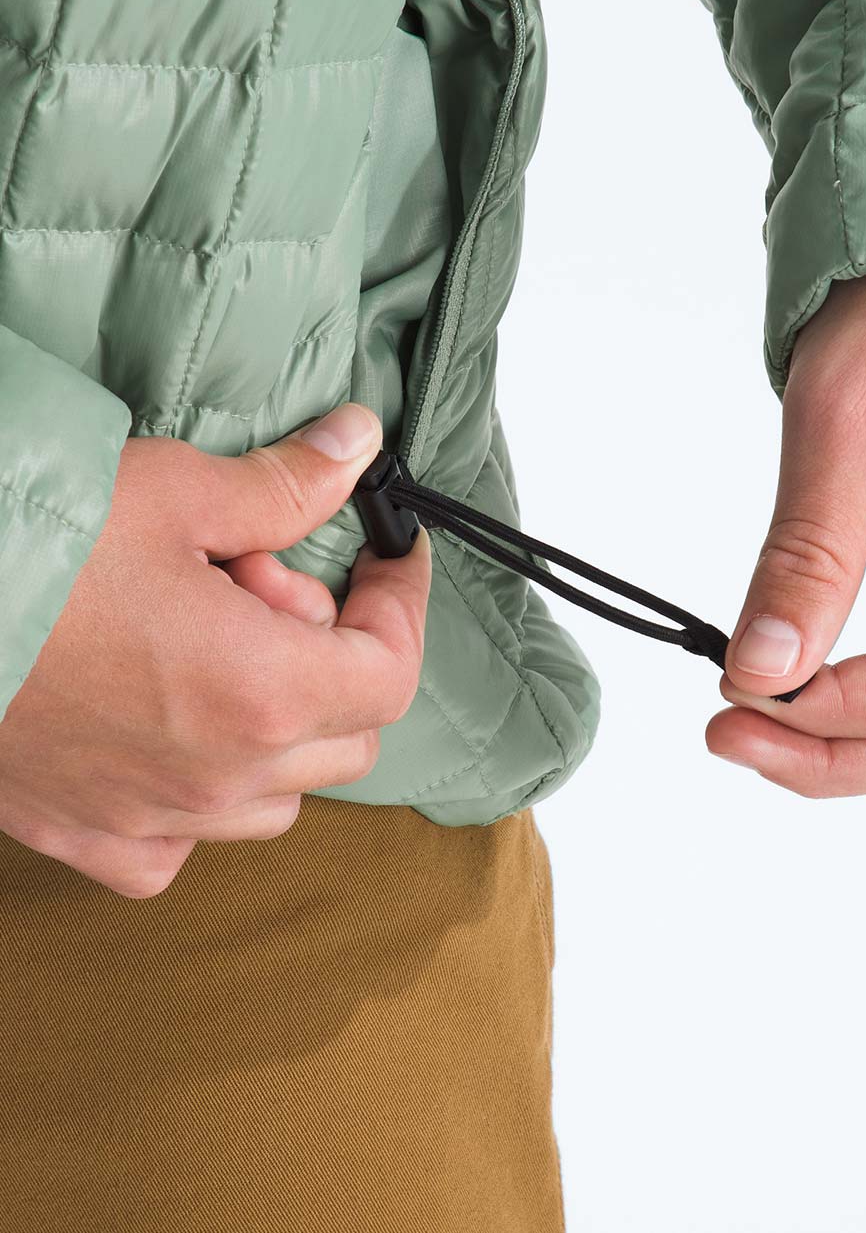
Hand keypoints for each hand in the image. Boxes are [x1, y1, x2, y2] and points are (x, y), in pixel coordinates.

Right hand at [0, 405, 429, 895]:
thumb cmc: (31, 545)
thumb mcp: (174, 493)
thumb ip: (285, 487)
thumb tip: (356, 449)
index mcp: (260, 692)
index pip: (392, 672)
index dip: (402, 605)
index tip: (390, 560)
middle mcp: (218, 777)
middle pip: (347, 734)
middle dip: (333, 650)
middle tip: (259, 579)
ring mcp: (151, 820)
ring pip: (275, 795)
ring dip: (277, 722)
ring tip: (211, 642)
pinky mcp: (87, 837)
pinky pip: (180, 842)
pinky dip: (200, 791)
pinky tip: (167, 726)